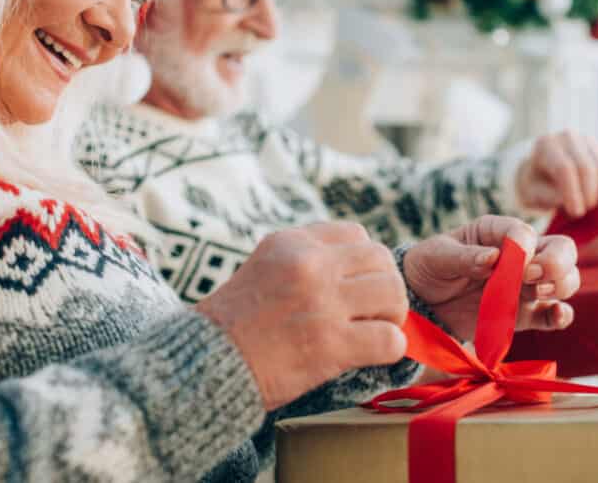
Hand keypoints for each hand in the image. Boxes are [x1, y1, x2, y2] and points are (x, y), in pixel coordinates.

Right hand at [195, 222, 407, 410]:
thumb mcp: (263, 266)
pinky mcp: (330, 344)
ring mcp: (322, 302)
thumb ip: (303, 257)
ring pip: (393, 294)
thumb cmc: (233, 324)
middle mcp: (309, 265)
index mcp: (291, 243)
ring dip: (391, 316)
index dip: (366, 261)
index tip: (359, 284)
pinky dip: (390, 349)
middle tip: (376, 310)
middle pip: (381, 260)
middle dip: (385, 286)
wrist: (204, 364)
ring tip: (376, 330)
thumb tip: (354, 263)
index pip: (356, 234)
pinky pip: (389, 339)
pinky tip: (374, 354)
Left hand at [402, 215, 579, 341]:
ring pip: (565, 280)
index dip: (526, 247)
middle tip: (530, 278)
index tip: (513, 263)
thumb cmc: (430, 266)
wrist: (422, 301)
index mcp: (497, 232)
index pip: (524, 233)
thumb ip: (464, 257)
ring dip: (560, 286)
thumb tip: (493, 257)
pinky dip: (561, 316)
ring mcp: (525, 286)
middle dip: (555, 263)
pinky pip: (553, 314)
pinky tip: (556, 316)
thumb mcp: (438, 256)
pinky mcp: (524, 314)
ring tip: (536, 293)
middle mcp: (520, 255)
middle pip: (561, 250)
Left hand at [516, 131, 597, 217]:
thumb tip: (579, 206)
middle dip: (590, 195)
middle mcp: (569, 137)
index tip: (576, 213)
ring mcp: (589, 141)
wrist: (540, 169)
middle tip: (586, 214)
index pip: (565, 168)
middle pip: (588, 167)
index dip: (573, 193)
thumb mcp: (533, 191)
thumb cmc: (536, 184)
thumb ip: (550, 196)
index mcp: (546, 145)